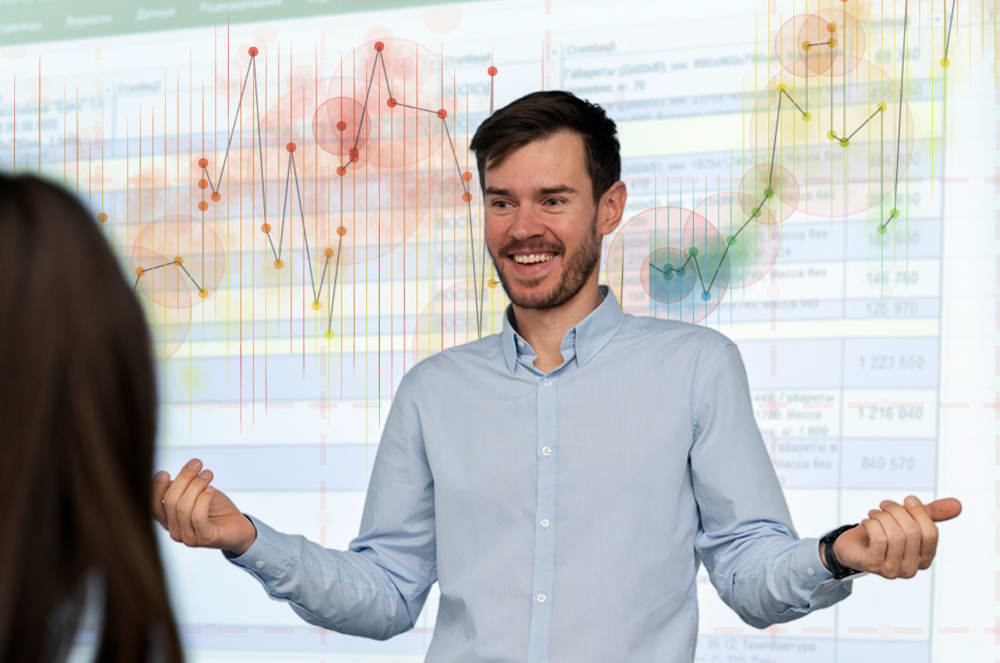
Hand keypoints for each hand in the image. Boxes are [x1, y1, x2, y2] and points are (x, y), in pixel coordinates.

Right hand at [152, 458, 256, 554]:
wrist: (239, 526)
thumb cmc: (216, 509)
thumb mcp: (196, 493)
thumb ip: (181, 488)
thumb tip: (167, 477)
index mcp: (169, 520)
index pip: (153, 505)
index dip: (156, 489)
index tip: (164, 473)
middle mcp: (175, 530)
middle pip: (170, 501)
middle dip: (183, 478)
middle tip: (197, 464)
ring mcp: (189, 537)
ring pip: (183, 507)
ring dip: (196, 485)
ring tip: (208, 474)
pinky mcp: (205, 538)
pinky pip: (198, 517)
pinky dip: (203, 499)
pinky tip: (210, 489)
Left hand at [829, 496, 961, 578]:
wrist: (851, 546)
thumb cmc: (882, 533)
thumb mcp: (908, 521)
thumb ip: (931, 513)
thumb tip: (957, 504)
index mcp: (924, 557)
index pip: (931, 533)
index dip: (919, 512)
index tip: (908, 500)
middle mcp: (911, 567)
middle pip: (912, 532)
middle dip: (896, 511)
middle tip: (885, 505)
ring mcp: (892, 569)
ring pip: (895, 535)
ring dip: (881, 517)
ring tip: (874, 513)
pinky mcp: (874, 565)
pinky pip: (879, 539)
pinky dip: (871, 524)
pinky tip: (867, 522)